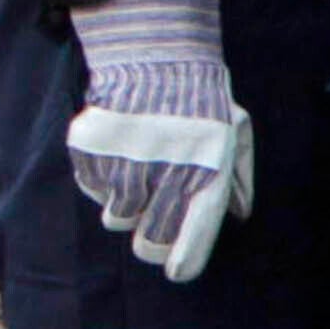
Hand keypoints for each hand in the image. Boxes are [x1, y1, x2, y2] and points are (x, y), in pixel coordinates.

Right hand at [65, 0, 255, 281]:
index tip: (178, 271)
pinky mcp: (91, 159)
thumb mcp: (236, 134)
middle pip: (147, 243)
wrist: (155, 57)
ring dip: (127, 204)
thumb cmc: (202, 100)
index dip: (184, 261)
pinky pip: (93, 192)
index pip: (192, 237)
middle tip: (154, 223)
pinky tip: (120, 152)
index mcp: (205, 177)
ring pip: (117, 219)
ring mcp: (124, 170)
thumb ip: (238, 178)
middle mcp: (164, 179)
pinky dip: (103, 182)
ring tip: (140, 169)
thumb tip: (238, 214)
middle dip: (151, 242)